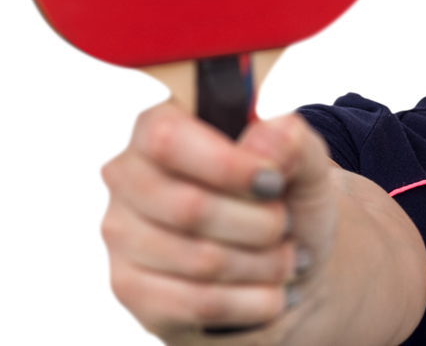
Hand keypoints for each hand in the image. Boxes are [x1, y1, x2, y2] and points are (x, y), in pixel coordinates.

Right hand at [96, 100, 336, 342]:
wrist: (288, 262)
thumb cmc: (288, 199)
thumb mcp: (305, 163)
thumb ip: (293, 141)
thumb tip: (272, 130)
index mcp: (159, 122)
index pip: (166, 139)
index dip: (226, 166)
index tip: (274, 183)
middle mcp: (125, 174)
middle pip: (189, 207)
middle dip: (260, 224)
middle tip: (287, 226)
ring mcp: (118, 234)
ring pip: (199, 260)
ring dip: (264, 265)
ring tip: (288, 259)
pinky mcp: (128, 289)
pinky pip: (195, 304)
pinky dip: (252, 302)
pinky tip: (273, 293)